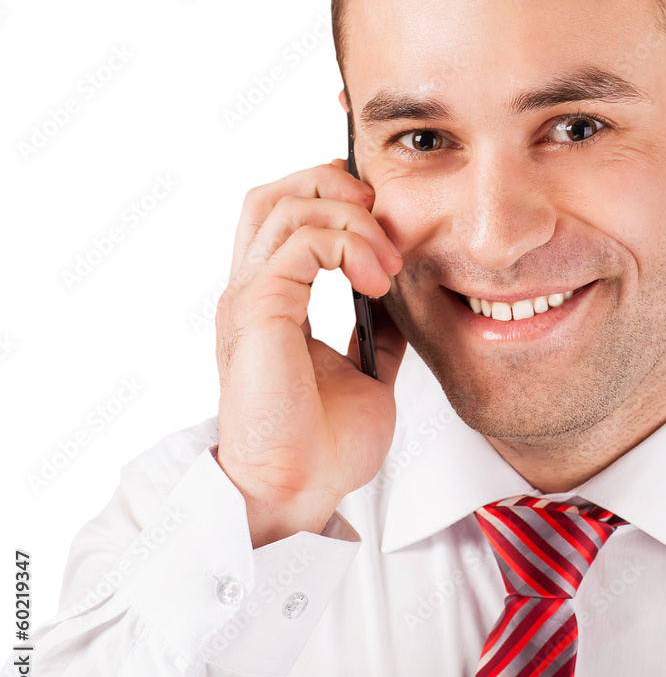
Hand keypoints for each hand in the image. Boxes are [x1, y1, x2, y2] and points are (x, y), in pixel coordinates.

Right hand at [214, 159, 405, 546]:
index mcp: (274, 302)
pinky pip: (301, 241)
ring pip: (288, 205)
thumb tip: (402, 304)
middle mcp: (254, 291)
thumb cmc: (324, 446)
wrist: (300, 491)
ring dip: (353, 220)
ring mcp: (251, 297)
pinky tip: (377, 282)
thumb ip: (376, 333)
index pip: (288, 216)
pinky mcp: (259, 310)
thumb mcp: (365, 372)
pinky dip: (348, 245)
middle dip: (335, 185)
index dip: (337, 201)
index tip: (387, 227)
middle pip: (277, 193)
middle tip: (383, 219)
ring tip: (388, 266)